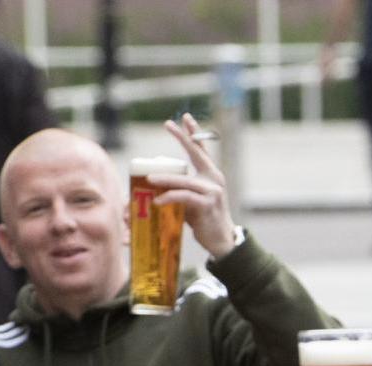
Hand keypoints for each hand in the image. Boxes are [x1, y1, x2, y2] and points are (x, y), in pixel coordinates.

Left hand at [152, 114, 238, 259]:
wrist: (221, 240)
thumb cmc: (205, 220)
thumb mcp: (192, 200)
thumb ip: (180, 189)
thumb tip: (157, 183)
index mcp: (211, 175)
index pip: (202, 150)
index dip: (194, 133)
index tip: (185, 118)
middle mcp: (214, 179)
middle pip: (196, 153)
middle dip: (182, 137)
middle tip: (168, 124)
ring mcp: (212, 191)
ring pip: (184, 180)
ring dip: (165, 179)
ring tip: (149, 179)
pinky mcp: (207, 204)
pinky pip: (184, 197)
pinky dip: (169, 198)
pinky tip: (158, 202)